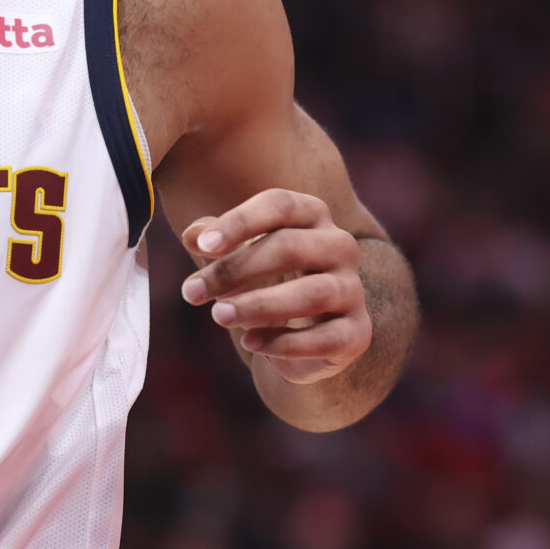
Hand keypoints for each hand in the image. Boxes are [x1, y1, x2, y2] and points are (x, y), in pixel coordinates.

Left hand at [178, 188, 370, 384]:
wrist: (308, 335)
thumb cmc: (267, 279)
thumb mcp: (238, 253)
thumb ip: (215, 239)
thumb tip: (193, 236)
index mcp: (312, 216)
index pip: (279, 205)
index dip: (240, 222)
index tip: (203, 246)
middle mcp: (340, 246)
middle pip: (290, 247)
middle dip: (235, 270)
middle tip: (192, 293)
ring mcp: (352, 289)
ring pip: (311, 293)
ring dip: (259, 306)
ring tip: (219, 316)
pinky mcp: (357, 332)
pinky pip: (324, 338)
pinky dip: (284, 343)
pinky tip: (251, 343)